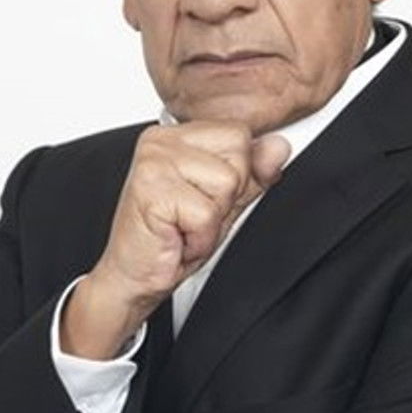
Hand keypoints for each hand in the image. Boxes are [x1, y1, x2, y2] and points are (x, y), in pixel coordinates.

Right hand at [60, 121, 290, 357]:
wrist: (131, 278)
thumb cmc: (171, 240)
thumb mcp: (224, 202)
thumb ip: (253, 173)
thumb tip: (279, 146)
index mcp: (177, 135)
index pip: (239, 134)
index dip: (237, 175)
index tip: (204, 198)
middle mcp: (161, 140)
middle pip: (238, 154)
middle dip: (226, 197)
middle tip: (193, 217)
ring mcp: (153, 161)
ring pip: (226, 183)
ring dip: (213, 220)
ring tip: (185, 227)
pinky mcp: (151, 189)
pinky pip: (206, 213)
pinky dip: (199, 238)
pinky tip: (176, 239)